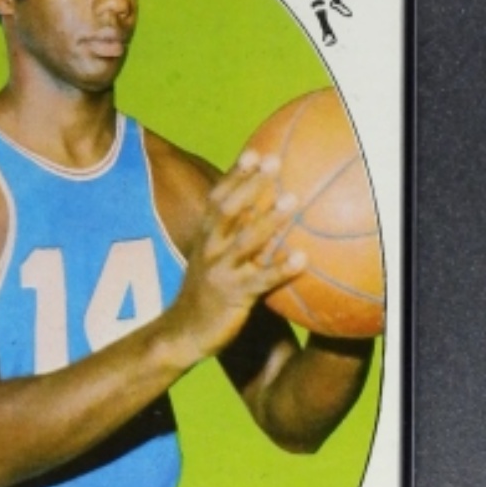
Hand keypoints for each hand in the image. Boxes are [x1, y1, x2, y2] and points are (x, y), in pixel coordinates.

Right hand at [165, 153, 304, 360]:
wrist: (183, 333)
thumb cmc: (207, 294)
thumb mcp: (214, 262)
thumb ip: (234, 240)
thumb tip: (267, 220)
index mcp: (205, 237)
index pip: (218, 198)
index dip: (235, 175)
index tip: (254, 153)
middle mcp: (209, 249)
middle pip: (229, 209)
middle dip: (250, 184)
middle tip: (274, 163)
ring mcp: (220, 271)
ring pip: (245, 241)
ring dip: (269, 219)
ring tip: (292, 201)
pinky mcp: (233, 295)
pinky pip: (260, 280)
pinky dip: (281, 268)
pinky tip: (303, 259)